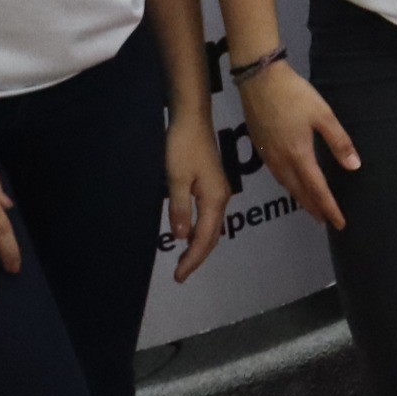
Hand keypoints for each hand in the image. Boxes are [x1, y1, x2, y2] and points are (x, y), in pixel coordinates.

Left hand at [163, 109, 229, 285]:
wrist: (192, 119)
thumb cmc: (183, 146)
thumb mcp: (176, 178)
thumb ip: (179, 208)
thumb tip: (181, 237)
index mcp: (214, 199)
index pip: (204, 237)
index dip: (193, 259)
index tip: (179, 276)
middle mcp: (221, 198)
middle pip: (212, 235)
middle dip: (197, 256)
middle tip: (180, 274)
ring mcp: (218, 191)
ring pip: (211, 226)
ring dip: (199, 244)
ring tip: (183, 260)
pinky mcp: (212, 185)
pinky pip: (209, 216)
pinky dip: (200, 230)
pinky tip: (188, 233)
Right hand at [238, 60, 355, 231]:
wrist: (259, 79)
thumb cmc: (295, 95)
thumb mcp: (323, 115)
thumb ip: (339, 142)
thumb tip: (354, 166)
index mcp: (299, 155)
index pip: (317, 190)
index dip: (329, 208)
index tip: (339, 223)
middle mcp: (281, 160)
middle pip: (299, 192)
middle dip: (314, 209)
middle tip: (326, 222)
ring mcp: (267, 155)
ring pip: (286, 185)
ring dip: (300, 199)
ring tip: (312, 209)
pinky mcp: (259, 146)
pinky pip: (277, 175)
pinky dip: (288, 186)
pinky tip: (292, 184)